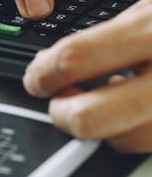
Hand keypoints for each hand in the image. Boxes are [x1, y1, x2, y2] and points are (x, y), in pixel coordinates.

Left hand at [23, 0, 151, 152]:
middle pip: (90, 117)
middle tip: (58, 101)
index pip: (74, 59)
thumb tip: (55, 61)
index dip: (43, 73)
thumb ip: (110, 33)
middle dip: (61, 113)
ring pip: (123, 141)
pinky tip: (131, 106)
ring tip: (99, 100)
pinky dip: (131, 128)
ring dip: (100, 125)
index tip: (35, 77)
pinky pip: (150, 142)